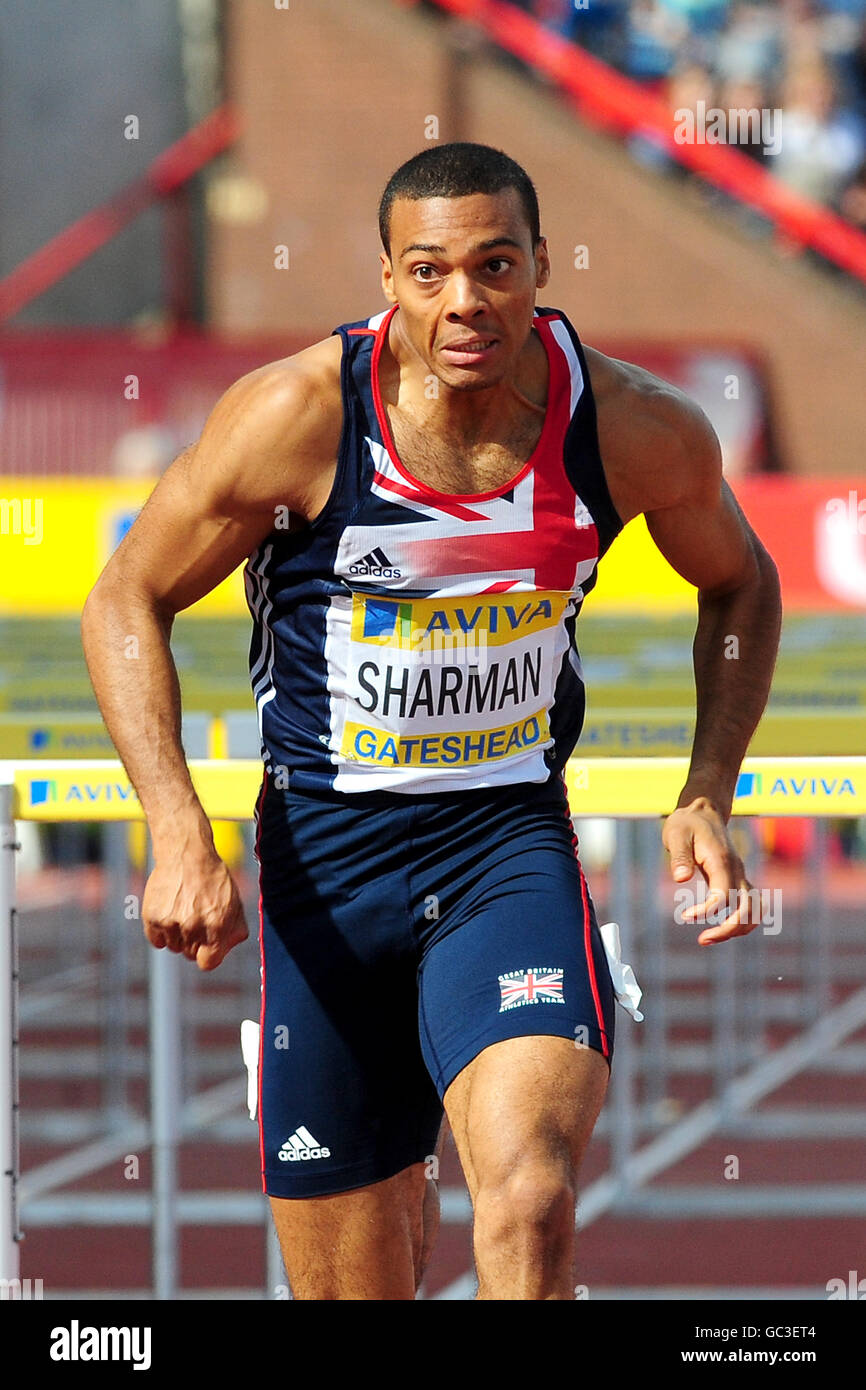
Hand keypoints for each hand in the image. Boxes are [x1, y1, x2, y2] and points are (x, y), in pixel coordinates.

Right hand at [142, 849, 249, 970]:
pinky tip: (169, 913)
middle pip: (190, 954)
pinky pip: (156, 940)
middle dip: (194, 941)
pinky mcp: (152, 917)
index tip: (206, 945)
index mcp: (217, 924)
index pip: (207, 962)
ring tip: (183, 911)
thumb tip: (224, 951)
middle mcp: (193, 925)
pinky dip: (161, 932)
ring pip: (173, 947)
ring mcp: (171, 922)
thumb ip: (235, 931)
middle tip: (195, 919)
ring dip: (178, 936)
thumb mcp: (235, 902)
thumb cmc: (213, 879)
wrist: (186, 854)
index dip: (207, 955)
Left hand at [662, 796, 759, 945]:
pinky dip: (743, 921)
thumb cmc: (687, 823)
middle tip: (702, 940)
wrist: (703, 811)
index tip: (684, 916)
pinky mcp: (738, 880)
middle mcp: (737, 871)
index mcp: (722, 861)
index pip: (724, 895)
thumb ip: (679, 856)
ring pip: (754, 910)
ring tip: (709, 938)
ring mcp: (740, 876)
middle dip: (728, 930)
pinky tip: (721, 928)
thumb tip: (681, 879)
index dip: (707, 910)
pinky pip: (751, 906)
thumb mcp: (676, 834)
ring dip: (738, 929)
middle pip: (747, 909)